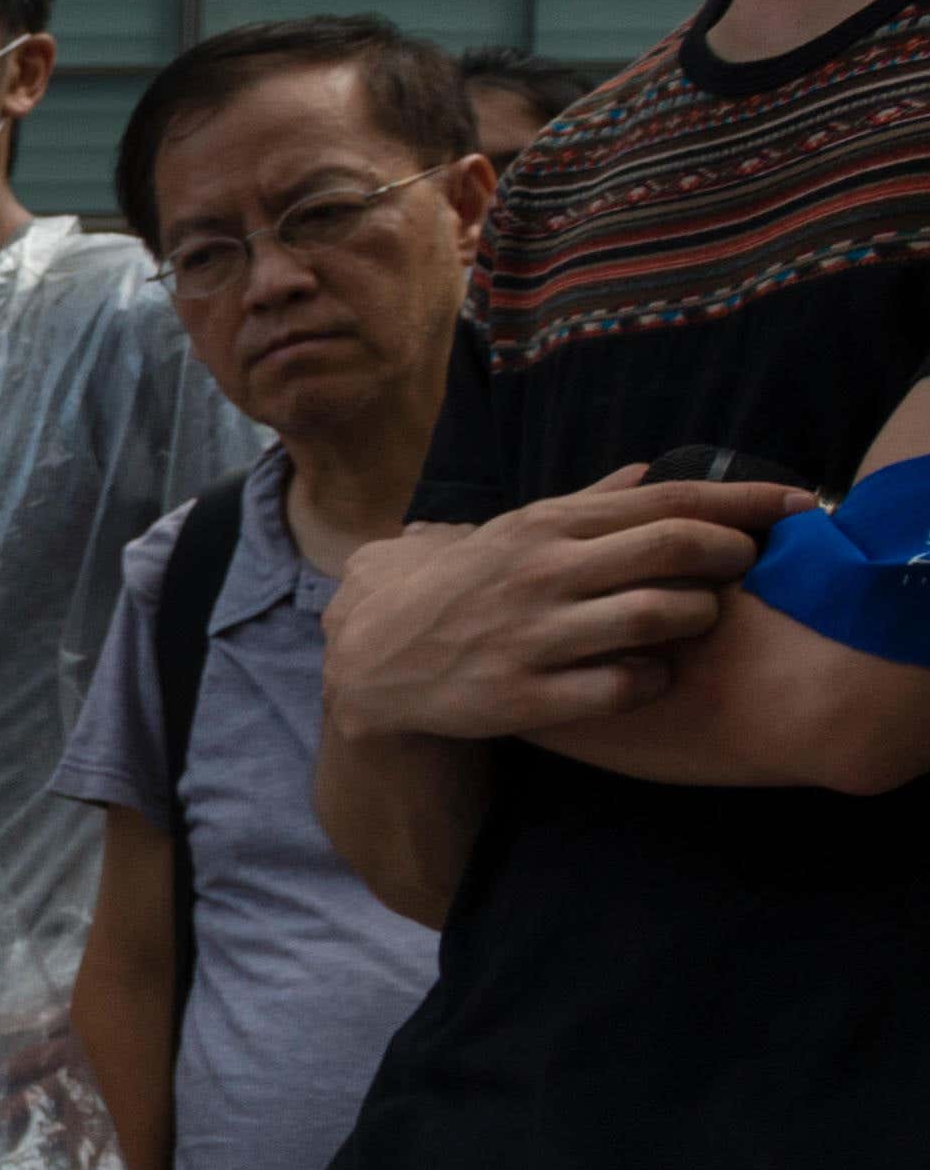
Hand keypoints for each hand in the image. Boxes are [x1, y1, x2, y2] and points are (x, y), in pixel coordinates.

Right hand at [326, 472, 800, 748]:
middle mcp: (542, 573)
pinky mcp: (518, 696)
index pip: (668, 501)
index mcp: (547, 525)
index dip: (745, 502)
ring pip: (655, 617)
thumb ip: (586, 504)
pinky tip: (650, 675)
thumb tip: (648, 472)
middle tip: (744, 569)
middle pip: (674, 550)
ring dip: (695, 619)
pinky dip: (650, 680)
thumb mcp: (513, 533)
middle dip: (731, 557)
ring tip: (696, 622)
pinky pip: (617, 687)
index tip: (798, 506)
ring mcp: (530, 635)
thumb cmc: (458, 590)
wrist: (371, 660)